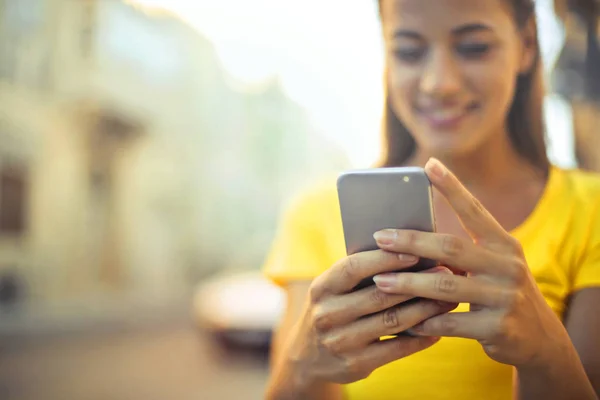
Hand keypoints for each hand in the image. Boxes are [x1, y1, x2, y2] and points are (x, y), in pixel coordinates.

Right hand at [284, 251, 456, 385]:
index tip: (415, 251)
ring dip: (425, 308)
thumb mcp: (332, 290)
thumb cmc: (331, 310)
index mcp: (321, 288)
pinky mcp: (356, 364)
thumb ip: (359, 274)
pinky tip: (438, 326)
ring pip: (393, 321)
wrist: (307, 358)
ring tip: (448, 297)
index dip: (384, 259)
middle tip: (446, 272)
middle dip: (417, 283)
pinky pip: (397, 348)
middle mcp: (328, 315)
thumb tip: (407, 250)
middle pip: (379, 295)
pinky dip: (421, 337)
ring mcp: (341, 342)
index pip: (353, 268)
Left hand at [371, 158, 570, 367]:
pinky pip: (450, 323)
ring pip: (446, 286)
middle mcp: (507, 266)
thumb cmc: (502, 294)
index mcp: (504, 245)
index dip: (452, 187)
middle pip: (451, 247)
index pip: (475, 211)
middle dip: (411, 241)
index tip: (429, 165)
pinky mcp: (499, 328)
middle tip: (379, 237)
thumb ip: (464, 252)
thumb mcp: (494, 266)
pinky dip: (424, 321)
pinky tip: (404, 319)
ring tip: (379, 281)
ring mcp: (505, 297)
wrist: (540, 339)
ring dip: (408, 283)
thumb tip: (412, 238)